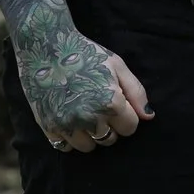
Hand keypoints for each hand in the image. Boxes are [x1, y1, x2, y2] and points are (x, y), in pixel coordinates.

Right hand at [19, 19, 153, 154]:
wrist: (45, 46)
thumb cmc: (85, 53)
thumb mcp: (117, 65)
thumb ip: (136, 92)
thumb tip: (148, 117)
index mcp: (110, 103)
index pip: (130, 128)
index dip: (126, 116)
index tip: (117, 104)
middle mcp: (89, 118)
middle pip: (110, 139)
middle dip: (110, 126)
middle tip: (100, 107)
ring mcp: (67, 124)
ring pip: (88, 147)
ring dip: (90, 135)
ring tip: (85, 114)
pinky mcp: (47, 126)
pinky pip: (65, 146)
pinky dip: (69, 138)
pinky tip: (69, 120)